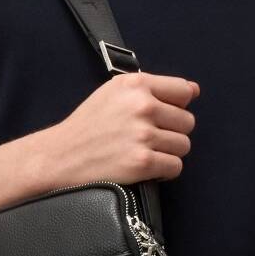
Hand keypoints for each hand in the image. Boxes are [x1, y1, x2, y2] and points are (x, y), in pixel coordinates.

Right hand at [39, 70, 200, 190]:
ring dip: (168, 153)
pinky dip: (164, 171)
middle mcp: (141, 105)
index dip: (177, 107)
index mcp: (136, 84)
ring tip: (146, 153)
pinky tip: (146, 168)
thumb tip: (194, 90)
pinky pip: (175, 167)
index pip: (184, 91)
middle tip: (149, 140)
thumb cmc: (88, 125)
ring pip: (183, 145)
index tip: (162, 117)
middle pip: (187, 121)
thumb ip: (153, 88)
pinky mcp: (142, 162)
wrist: (60, 156)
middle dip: (172, 132)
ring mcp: (142, 134)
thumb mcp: (114, 93)